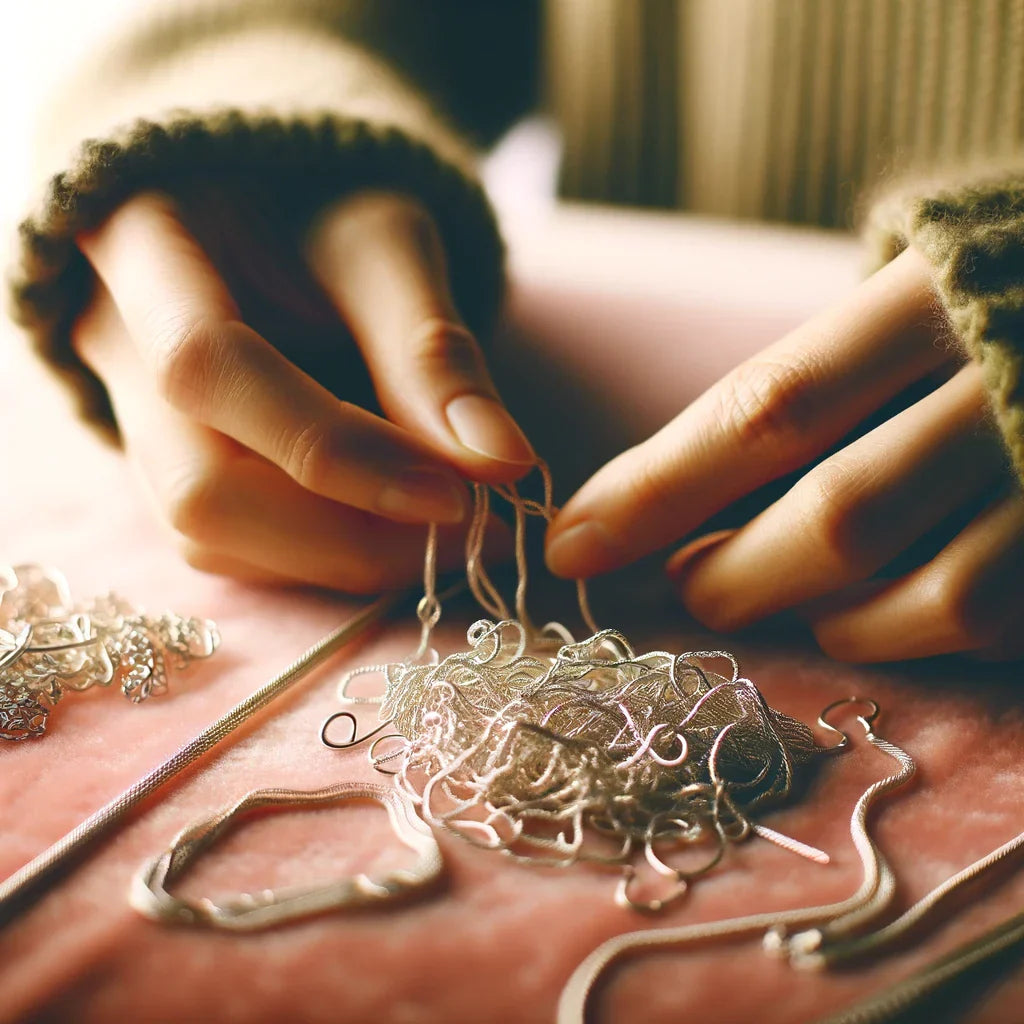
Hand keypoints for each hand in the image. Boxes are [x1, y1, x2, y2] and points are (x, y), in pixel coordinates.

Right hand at [73, 187, 531, 589]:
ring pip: (212, 537)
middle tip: (468, 532)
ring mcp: (131, 416)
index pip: (209, 367)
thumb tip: (504, 462)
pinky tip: (391, 526)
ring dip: (340, 557)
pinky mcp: (170, 464)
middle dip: (347, 536)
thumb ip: (433, 349)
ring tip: (441, 530)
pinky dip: (321, 554)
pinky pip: (233, 545)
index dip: (336, 448)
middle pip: (201, 489)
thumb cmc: (326, 205)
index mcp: (143, 241)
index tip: (457, 493)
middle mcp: (114, 344)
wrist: (267, 206)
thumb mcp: (388, 245)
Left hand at [545, 248, 1023, 661]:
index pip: (773, 404)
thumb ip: (796, 389)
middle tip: (685, 583)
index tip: (573, 543)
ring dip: (825, 618)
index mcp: (939, 298)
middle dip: (736, 574)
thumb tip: (650, 494)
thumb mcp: (893, 302)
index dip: (662, 487)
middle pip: (840, 516)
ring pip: (932, 596)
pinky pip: (996, 625)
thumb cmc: (985, 299)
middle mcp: (1012, 380)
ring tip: (782, 597)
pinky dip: (911, 635)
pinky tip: (874, 610)